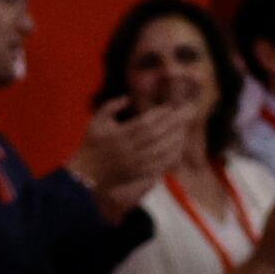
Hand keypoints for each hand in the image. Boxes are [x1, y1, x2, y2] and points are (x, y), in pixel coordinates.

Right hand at [70, 76, 196, 208]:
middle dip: (175, 122)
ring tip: (186, 128)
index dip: (159, 114)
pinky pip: (160, 166)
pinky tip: (179, 147)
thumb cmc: (90, 146)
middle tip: (189, 111)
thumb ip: (110, 107)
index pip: (143, 124)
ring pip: (161, 151)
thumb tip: (129, 98)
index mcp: (116, 137)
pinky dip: (171, 156)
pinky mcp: (138, 174)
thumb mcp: (95, 122)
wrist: (85, 175)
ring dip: (176, 139)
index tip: (170, 106)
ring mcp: (133, 164)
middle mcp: (126, 151)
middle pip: (156, 135)